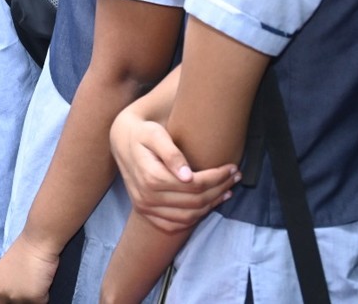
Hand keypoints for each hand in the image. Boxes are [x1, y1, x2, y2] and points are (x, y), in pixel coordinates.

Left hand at [0, 234, 57, 302]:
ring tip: (32, 286)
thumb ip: (1, 285)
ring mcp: (16, 297)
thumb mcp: (3, 269)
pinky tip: (42, 283)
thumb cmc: (23, 251)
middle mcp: (1, 293)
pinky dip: (42, 297)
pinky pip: (39, 303)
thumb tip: (5, 296)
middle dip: (11, 303)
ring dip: (28, 300)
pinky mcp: (33, 299)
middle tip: (20, 295)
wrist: (37, 242)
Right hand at [110, 109, 239, 232]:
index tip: (232, 167)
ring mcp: (145, 207)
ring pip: (188, 216)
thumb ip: (170, 153)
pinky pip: (173, 225)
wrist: (122, 140)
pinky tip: (207, 206)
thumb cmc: (143, 133)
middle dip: (220, 189)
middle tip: (235, 177)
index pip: (195, 185)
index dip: (217, 177)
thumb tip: (186, 176)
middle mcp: (146, 197)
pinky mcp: (145, 212)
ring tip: (226, 191)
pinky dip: (194, 219)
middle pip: (195, 201)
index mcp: (151, 177)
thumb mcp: (155, 134)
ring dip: (211, 205)